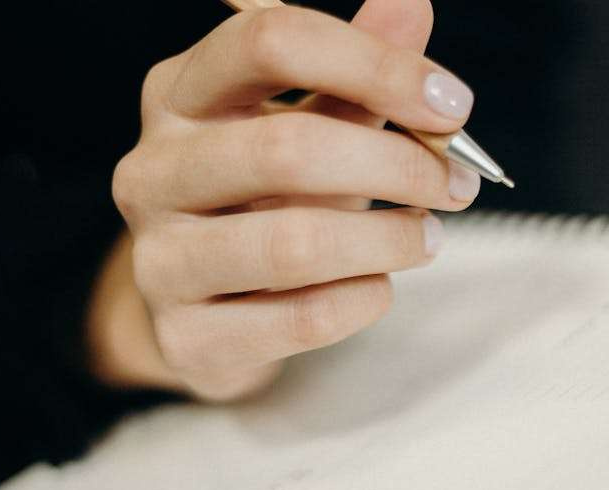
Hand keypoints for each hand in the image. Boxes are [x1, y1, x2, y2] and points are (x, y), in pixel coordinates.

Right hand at [96, 0, 476, 399]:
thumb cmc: (270, 201)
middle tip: (456, 185)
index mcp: (180, 94)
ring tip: (429, 237)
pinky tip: (379, 285)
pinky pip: (302, 319)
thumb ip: (358, 74)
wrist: (211, 312)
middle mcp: (152, 170)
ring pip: (295, 245)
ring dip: (390, 240)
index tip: (452, 104)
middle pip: (287, 148)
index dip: (375, 65)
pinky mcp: (187, 338)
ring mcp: (160, 259)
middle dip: (398, 166)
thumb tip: (410, 3)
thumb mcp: (311, 126)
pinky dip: (364, 300)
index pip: (271, 42)